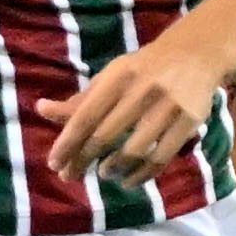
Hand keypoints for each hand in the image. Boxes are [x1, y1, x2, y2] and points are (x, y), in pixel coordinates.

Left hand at [38, 32, 225, 181]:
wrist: (195, 54)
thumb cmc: (142, 70)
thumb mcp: (110, 77)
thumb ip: (80, 99)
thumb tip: (40, 110)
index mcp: (117, 77)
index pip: (85, 116)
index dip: (67, 143)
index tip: (54, 164)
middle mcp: (141, 91)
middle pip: (104, 135)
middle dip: (83, 160)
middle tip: (70, 176)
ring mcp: (168, 107)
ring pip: (133, 150)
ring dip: (113, 168)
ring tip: (104, 173)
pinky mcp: (189, 121)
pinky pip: (161, 157)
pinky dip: (141, 175)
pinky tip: (129, 180)